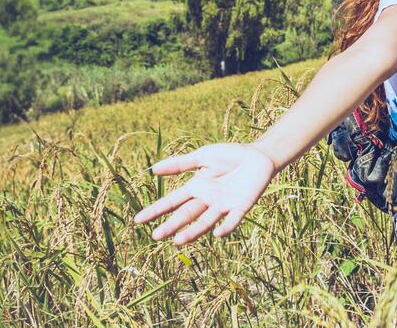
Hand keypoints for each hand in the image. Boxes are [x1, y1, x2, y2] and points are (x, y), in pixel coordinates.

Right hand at [133, 143, 275, 243]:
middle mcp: (207, 200)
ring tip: (179, 241)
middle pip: (186, 215)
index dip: (156, 210)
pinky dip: (226, 227)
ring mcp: (223, 205)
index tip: (138, 220)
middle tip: (156, 236)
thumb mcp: (202, 157)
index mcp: (196, 188)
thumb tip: (153, 170)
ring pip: (205, 221)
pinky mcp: (241, 207)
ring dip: (193, 231)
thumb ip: (180, 164)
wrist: (258, 156)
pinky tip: (217, 234)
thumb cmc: (230, 155)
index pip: (172, 201)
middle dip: (171, 225)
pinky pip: (232, 220)